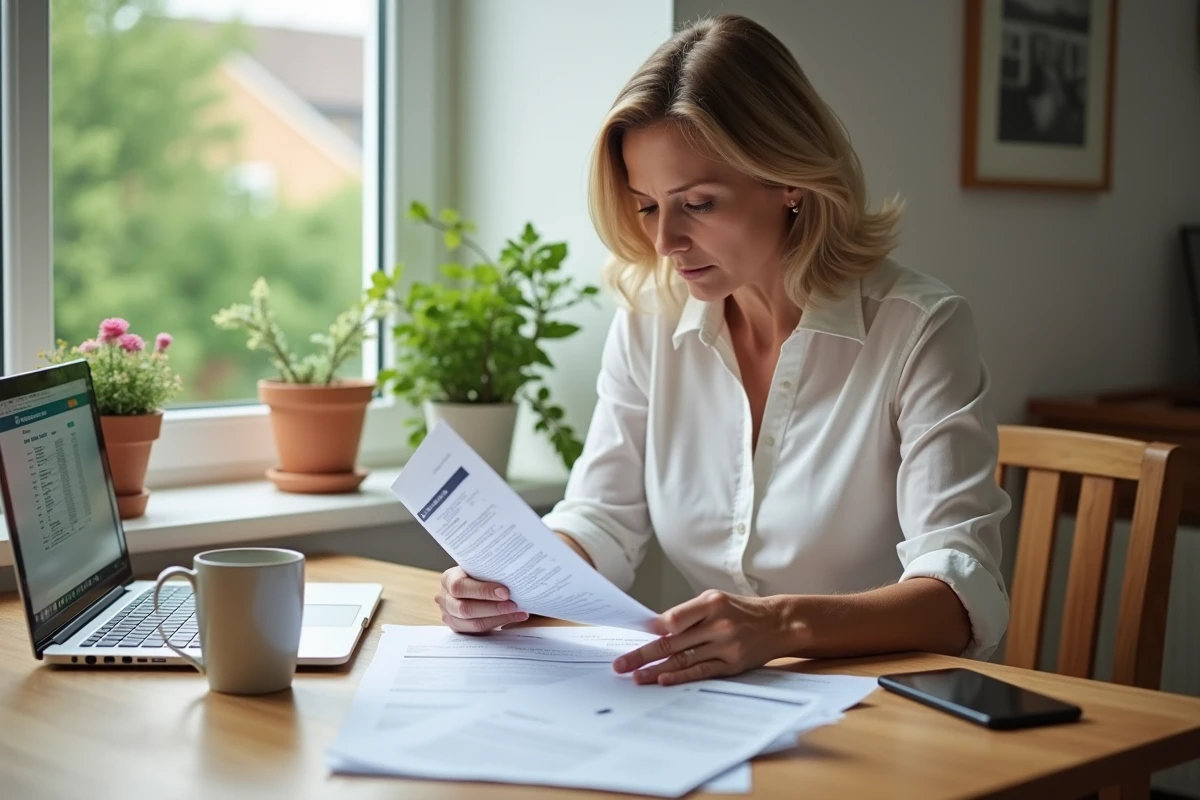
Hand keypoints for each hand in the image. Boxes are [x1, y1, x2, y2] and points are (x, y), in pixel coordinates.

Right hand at [435, 566, 528, 633]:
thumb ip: (489, 572)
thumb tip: (513, 576)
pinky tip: (514, 617)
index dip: (483, 591)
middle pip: (465, 608)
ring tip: (519, 612)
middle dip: (493, 608)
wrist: (473, 584)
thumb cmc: (479, 573)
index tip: (505, 592)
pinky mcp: (458, 628)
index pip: (460, 587)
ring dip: (499, 618)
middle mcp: (444, 598)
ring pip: (473, 623)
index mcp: (448, 579)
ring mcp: (449, 615)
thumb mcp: (479, 568)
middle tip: (514, 605)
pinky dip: (498, 623)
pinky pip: (478, 630)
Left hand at [612, 590, 807, 685]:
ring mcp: (726, 647)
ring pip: (683, 660)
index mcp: (711, 603)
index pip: (674, 619)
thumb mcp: (715, 600)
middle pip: (672, 643)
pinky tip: (663, 680)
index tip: (633, 637)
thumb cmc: (739, 610)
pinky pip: (701, 672)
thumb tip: (654, 629)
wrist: (778, 623)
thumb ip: (687, 614)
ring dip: (655, 670)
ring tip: (635, 676)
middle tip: (620, 664)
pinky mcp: (732, 665)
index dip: (652, 630)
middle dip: (642, 655)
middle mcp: (718, 625)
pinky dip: (680, 677)